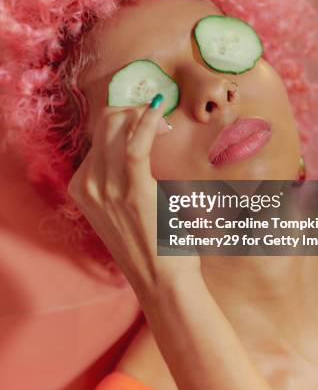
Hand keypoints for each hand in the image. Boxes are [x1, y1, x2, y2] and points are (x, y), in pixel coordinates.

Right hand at [67, 99, 201, 303]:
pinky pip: (134, 144)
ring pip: (117, 127)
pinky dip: (147, 121)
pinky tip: (160, 108)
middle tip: (157, 122)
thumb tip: (134, 145)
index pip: (97, 135)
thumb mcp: (118, 210)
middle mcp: (88, 185)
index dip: (124, 121)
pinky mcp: (133, 191)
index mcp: (82, 187)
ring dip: (142, 115)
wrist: (160, 281)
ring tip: (163, 124)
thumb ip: (116, 180)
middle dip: (131, 112)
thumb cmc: (149, 245)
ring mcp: (107, 188)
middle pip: (104, 124)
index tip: (149, 125)